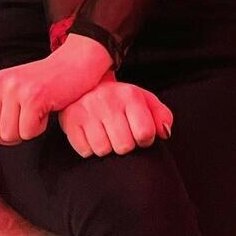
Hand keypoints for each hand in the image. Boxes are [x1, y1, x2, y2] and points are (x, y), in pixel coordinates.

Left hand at [0, 33, 112, 163]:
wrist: (73, 64)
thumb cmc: (44, 82)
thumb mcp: (10, 91)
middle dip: (11, 137)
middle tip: (26, 120)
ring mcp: (14, 89)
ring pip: (10, 136)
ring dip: (26, 132)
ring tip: (36, 113)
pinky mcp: (32, 97)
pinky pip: (28, 132)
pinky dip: (39, 129)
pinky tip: (45, 112)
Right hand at [58, 71, 173, 158]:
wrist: (89, 84)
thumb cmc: (121, 100)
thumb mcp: (145, 101)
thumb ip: (162, 116)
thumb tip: (165, 133)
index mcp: (130, 95)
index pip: (145, 133)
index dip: (144, 139)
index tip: (138, 133)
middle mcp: (108, 100)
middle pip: (124, 146)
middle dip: (124, 145)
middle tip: (119, 133)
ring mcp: (87, 110)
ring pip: (103, 150)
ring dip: (106, 147)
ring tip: (105, 133)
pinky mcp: (70, 119)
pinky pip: (84, 151)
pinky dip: (89, 148)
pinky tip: (91, 134)